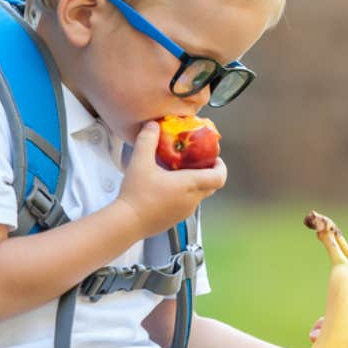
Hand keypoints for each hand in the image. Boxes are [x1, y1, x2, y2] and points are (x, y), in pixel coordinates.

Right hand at [118, 121, 226, 237]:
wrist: (127, 222)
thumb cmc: (136, 194)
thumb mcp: (140, 161)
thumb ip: (147, 140)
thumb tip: (153, 125)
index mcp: (190, 184)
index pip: (219, 177)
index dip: (221, 167)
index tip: (214, 159)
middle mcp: (192, 200)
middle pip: (211, 186)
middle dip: (208, 173)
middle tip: (197, 162)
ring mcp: (184, 212)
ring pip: (198, 196)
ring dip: (195, 185)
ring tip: (178, 174)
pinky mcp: (175, 220)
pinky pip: (186, 205)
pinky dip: (184, 195)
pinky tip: (166, 189)